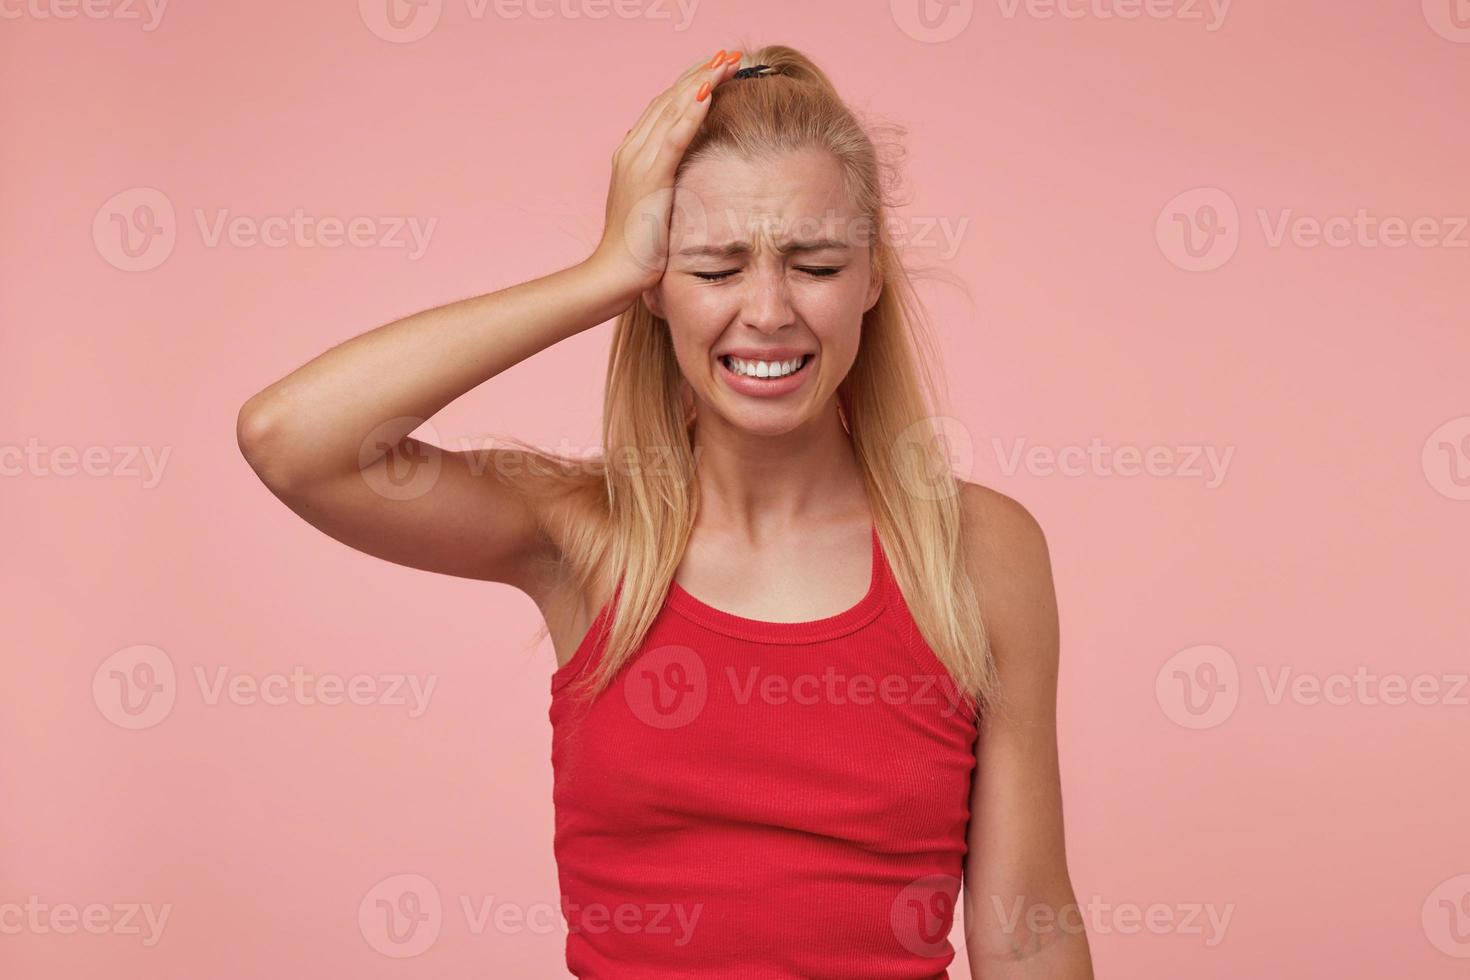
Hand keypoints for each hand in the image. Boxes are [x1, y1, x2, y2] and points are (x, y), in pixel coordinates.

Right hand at [590, 49, 742, 296]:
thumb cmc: (639, 250)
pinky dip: (691, 113)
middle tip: (731, 56)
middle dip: (701, 74)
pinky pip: (674, 138)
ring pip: (672, 110)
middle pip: (670, 99)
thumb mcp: (655, 207)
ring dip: (702, 82)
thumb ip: (667, 185)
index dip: (692, 84)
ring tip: (728, 63)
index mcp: (634, 155)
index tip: (719, 68)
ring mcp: (638, 162)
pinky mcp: (650, 179)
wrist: (615, 274)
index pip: (665, 107)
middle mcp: (632, 150)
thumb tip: (687, 177)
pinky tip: (710, 93)